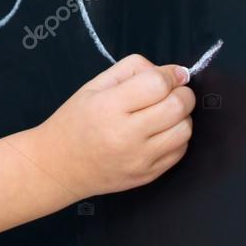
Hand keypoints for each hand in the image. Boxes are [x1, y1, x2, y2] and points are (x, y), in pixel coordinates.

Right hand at [31, 53, 194, 198]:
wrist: (60, 165)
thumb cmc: (74, 121)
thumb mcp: (93, 86)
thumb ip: (130, 70)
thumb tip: (170, 71)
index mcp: (109, 106)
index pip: (157, 84)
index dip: (171, 74)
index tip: (174, 73)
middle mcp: (127, 134)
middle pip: (177, 106)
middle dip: (182, 93)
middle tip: (173, 90)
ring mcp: (141, 158)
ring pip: (185, 130)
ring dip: (182, 116)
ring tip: (164, 112)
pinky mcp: (150, 175)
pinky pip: (180, 150)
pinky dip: (176, 136)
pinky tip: (160, 131)